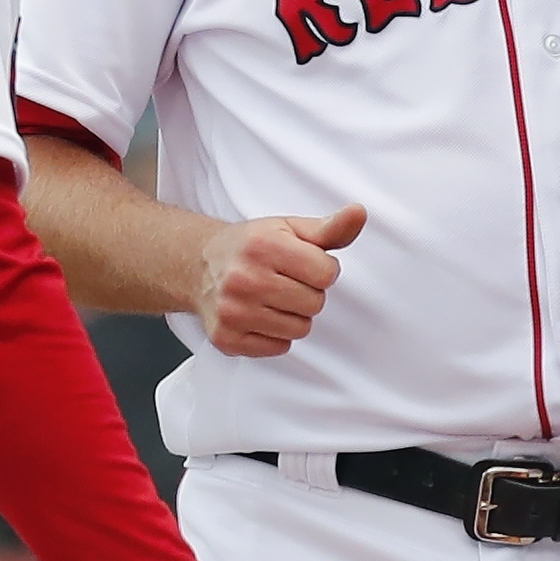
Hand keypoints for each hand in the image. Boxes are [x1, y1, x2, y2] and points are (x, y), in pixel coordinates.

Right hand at [193, 204, 366, 357]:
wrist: (200, 266)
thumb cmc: (251, 246)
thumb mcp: (290, 228)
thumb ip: (330, 227)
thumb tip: (360, 213)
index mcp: (263, 245)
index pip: (326, 273)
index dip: (321, 269)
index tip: (302, 264)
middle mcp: (244, 278)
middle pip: (315, 303)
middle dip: (307, 292)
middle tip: (284, 281)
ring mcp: (233, 311)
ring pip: (300, 329)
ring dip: (293, 316)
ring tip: (272, 297)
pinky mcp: (227, 338)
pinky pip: (279, 347)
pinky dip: (275, 335)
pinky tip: (259, 314)